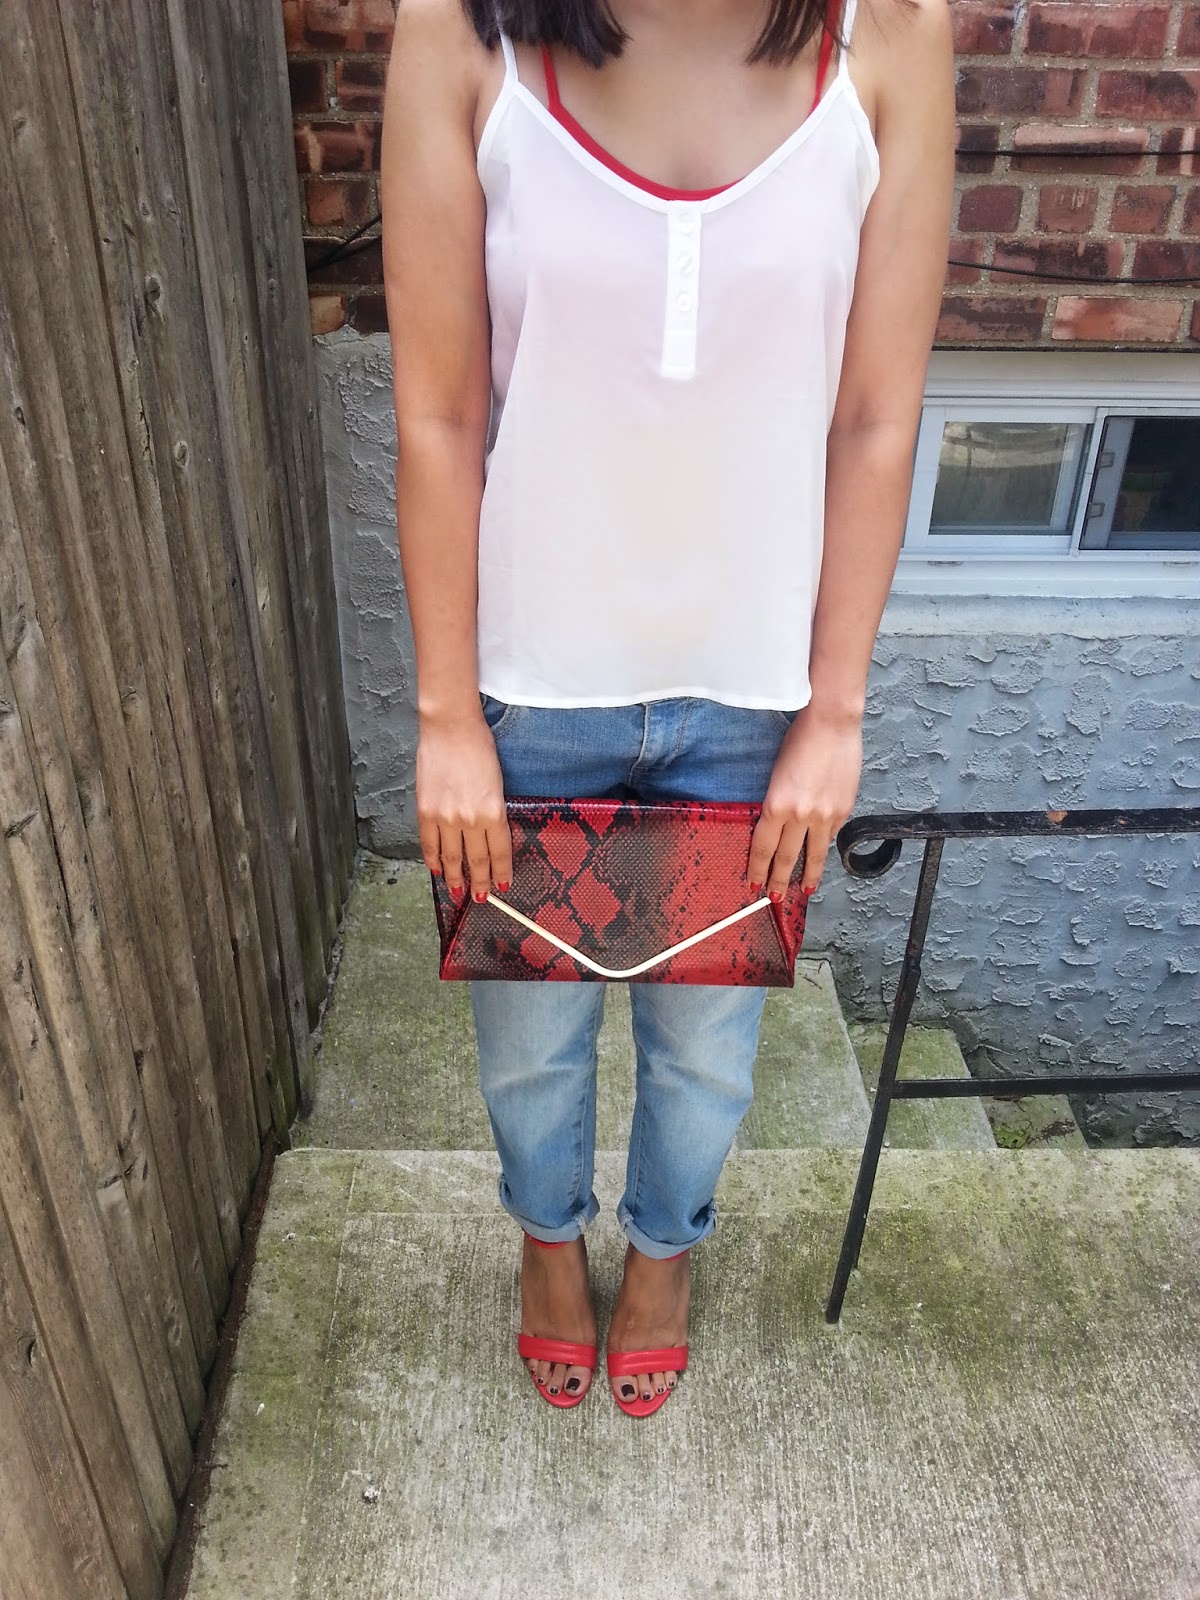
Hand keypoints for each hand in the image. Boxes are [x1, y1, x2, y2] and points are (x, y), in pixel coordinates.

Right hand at [416, 709, 512, 902]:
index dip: (501, 872)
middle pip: (476, 861)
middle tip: (480, 897)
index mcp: (494, 811)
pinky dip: (433, 860)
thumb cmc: (478, 747)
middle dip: (479, 883)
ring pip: (452, 858)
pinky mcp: (426, 811)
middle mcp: (470, 818)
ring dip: (455, 878)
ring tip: (458, 891)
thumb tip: (491, 836)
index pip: (499, 852)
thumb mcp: (498, 782)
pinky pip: (429, 844)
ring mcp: (446, 817)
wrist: (450, 727)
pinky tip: (437, 870)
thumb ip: (494, 811)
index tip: (503, 884)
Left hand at [746, 705, 862, 898]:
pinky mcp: (843, 811)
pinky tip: (820, 854)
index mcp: (777, 805)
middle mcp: (800, 816)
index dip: (758, 868)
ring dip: (808, 876)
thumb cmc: (800, 740)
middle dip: (779, 881)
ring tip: (804, 890)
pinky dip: (823, 846)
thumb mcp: (776, 775)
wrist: (833, 723)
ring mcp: (825, 816)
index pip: (763, 847)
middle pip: (787, 858)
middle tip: (775, 898)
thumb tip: (778, 827)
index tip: (754, 883)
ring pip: (814, 855)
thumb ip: (777, 805)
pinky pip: (830, 836)